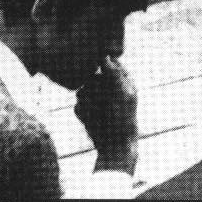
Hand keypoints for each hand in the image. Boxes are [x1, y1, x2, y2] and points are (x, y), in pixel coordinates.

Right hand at [76, 57, 138, 174]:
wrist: (115, 144)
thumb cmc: (124, 119)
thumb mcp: (123, 95)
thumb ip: (115, 75)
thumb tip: (105, 57)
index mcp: (121, 79)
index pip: (107, 63)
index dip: (101, 69)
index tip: (102, 79)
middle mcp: (107, 87)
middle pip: (90, 77)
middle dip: (93, 88)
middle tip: (102, 99)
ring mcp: (95, 99)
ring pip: (81, 91)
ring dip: (87, 102)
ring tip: (99, 112)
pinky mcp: (86, 110)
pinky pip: (76, 106)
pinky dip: (83, 113)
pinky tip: (93, 120)